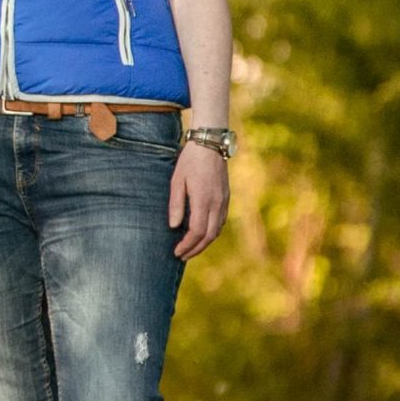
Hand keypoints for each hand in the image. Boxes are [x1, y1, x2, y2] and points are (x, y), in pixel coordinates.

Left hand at [169, 142, 227, 258]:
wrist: (211, 144)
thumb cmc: (190, 160)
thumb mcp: (177, 180)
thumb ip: (176, 204)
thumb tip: (173, 226)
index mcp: (203, 200)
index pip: (196, 231)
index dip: (187, 245)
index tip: (176, 252)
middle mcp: (217, 203)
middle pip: (209, 236)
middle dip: (195, 249)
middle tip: (182, 256)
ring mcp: (224, 201)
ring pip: (217, 230)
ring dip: (204, 242)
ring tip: (190, 248)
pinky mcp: (226, 197)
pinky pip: (220, 221)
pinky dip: (211, 232)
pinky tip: (201, 233)